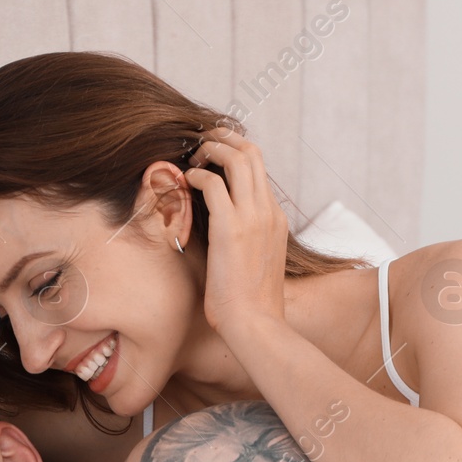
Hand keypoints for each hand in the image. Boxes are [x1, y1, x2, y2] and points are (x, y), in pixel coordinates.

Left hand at [183, 127, 289, 334]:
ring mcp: (253, 217)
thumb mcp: (255, 262)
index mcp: (275, 219)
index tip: (213, 158)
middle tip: (200, 143)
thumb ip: (245, 239)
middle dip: (224, 138)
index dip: (234, 154)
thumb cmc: (250, 303)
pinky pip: (214, 183)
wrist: (256, 324)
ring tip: (192, 158)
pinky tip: (186, 184)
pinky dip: (197, 176)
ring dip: (211, 149)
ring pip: (238, 157)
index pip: (259, 170)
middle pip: (252, 152)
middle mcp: (268, 211)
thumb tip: (220, 231)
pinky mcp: (231, 227)